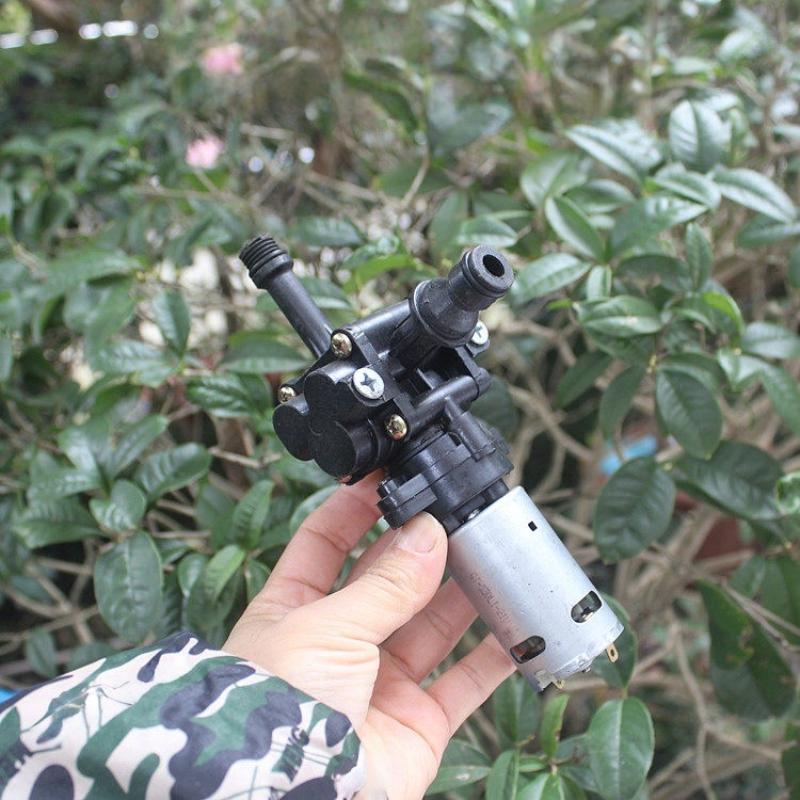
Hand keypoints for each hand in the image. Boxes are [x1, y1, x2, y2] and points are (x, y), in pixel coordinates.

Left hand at [224, 472, 513, 798]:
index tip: (388, 480)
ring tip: (492, 557)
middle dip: (421, 549)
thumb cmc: (277, 707)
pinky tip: (518, 625)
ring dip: (463, 593)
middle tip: (457, 518)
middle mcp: (337, 644)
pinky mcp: (417, 725)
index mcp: (293, 611)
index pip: (325, 543)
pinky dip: (495, 656)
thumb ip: (385, 585)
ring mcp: (378, 684)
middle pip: (387, 581)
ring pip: (431, 625)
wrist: (291, 799)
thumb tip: (428, 532)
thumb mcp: (326, 627)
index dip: (355, 510)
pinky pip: (465, 683)